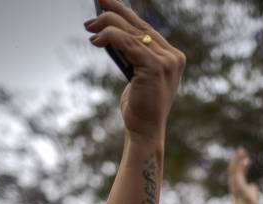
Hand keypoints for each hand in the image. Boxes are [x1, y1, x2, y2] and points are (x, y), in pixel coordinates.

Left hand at [85, 0, 185, 141]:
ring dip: (106, 24)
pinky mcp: (154, 67)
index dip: (125, 11)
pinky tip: (95, 40)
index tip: (106, 1)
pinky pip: (127, 43)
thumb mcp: (138, 75)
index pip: (146, 28)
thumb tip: (112, 29)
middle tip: (95, 0)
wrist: (145, 131)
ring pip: (131, 32)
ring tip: (89, 26)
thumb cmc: (140, 106)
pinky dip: (109, 37)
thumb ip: (134, 54)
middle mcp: (173, 57)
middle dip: (114, 10)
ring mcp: (166, 62)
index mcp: (174, 57)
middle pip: (139, 25)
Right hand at [229, 147, 257, 203]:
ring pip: (234, 167)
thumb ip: (252, 189)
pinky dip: (238, 163)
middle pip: (234, 167)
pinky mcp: (236, 182)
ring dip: (237, 158)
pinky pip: (236, 170)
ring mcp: (234, 182)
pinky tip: (243, 157)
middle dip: (237, 158)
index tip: (249, 160)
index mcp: (238, 184)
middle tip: (241, 149)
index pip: (240, 172)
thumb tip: (253, 186)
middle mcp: (235, 182)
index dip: (243, 165)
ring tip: (240, 150)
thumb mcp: (251, 194)